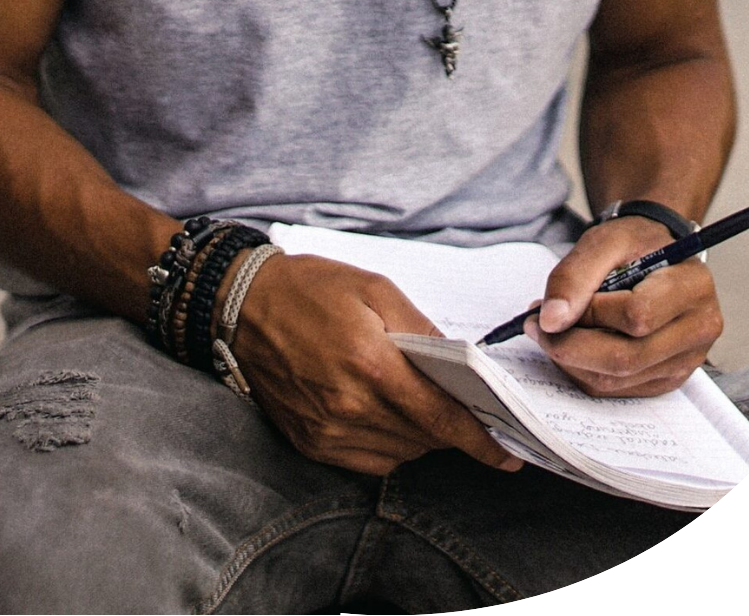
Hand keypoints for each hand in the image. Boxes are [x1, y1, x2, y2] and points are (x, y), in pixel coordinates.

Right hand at [227, 251, 523, 475]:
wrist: (241, 306)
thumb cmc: (311, 288)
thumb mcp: (374, 288)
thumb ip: (421, 328)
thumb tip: (459, 365)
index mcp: (371, 364)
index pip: (440, 417)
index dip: (479, 439)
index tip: (507, 453)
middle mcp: (350, 406)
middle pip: (424, 438)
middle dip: (451, 427)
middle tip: (466, 408)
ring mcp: (327, 431)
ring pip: (400, 453)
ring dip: (420, 435)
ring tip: (418, 400)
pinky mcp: (310, 443)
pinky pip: (368, 460)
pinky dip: (388, 444)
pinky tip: (385, 412)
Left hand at [523, 217, 722, 397]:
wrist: (657, 254)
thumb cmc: (635, 244)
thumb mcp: (604, 241)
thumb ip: (574, 276)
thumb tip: (550, 321)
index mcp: (693, 287)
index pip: (637, 316)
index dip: (588, 314)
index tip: (548, 306)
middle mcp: (699, 329)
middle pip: (627, 357)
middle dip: (570, 345)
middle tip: (536, 326)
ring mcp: (687, 360)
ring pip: (618, 379)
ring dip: (572, 360)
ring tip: (551, 331)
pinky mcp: (668, 379)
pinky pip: (617, 389)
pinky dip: (584, 371)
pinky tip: (573, 345)